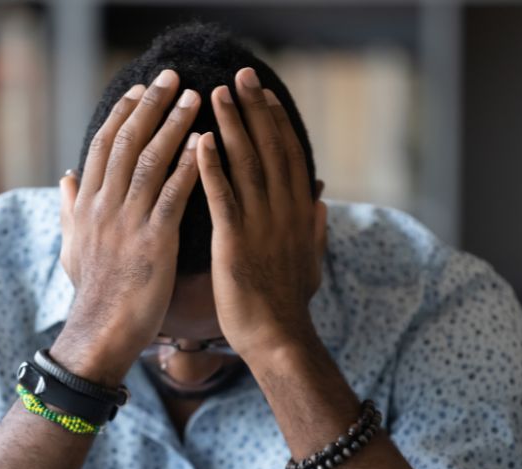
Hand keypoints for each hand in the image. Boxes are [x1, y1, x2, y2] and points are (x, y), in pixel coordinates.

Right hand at [53, 70, 200, 385]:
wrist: (101, 330)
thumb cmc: (93, 290)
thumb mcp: (72, 246)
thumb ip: (68, 208)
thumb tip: (64, 176)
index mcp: (87, 204)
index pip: (103, 146)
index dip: (122, 114)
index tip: (139, 89)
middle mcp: (104, 205)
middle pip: (126, 142)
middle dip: (150, 105)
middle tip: (171, 77)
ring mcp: (128, 221)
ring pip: (149, 161)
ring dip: (173, 125)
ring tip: (195, 98)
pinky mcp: (154, 241)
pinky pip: (172, 195)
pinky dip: (188, 166)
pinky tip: (205, 143)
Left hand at [196, 67, 326, 362]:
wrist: (279, 339)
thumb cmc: (289, 304)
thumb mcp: (312, 261)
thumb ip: (315, 229)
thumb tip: (323, 201)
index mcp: (300, 214)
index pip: (290, 157)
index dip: (277, 122)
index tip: (264, 95)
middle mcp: (284, 212)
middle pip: (270, 149)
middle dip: (254, 110)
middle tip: (240, 76)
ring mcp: (260, 225)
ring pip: (247, 165)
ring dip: (231, 127)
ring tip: (215, 95)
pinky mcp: (235, 242)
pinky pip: (223, 197)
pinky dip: (211, 168)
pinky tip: (199, 142)